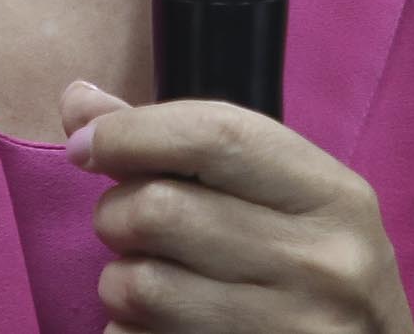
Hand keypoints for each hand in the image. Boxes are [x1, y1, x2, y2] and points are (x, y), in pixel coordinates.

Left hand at [60, 81, 413, 332]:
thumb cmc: (316, 271)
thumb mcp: (285, 198)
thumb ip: (187, 145)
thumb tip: (79, 103)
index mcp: (334, 197)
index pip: (217, 136)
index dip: (133, 132)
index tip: (86, 144)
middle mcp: (320, 264)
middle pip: (162, 210)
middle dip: (118, 213)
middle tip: (129, 225)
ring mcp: (288, 330)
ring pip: (140, 287)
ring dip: (117, 281)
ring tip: (145, 278)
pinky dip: (126, 332)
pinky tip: (157, 327)